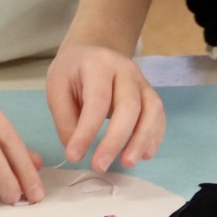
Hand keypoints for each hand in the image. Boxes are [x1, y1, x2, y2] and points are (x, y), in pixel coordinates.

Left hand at [46, 43, 165, 171]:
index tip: (74, 156)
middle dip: (116, 139)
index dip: (87, 131)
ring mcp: (142, 81)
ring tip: (127, 163)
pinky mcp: (150, 93)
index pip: (97, 100)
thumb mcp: (57, 88)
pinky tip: (144, 155)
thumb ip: (65, 119)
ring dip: (142, 140)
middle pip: (129, 105)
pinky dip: (154, 136)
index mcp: (98, 65)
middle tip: (100, 165)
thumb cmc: (72, 72)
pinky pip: (159, 116)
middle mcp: (125, 70)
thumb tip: (77, 150)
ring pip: (151, 110)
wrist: (93, 51)